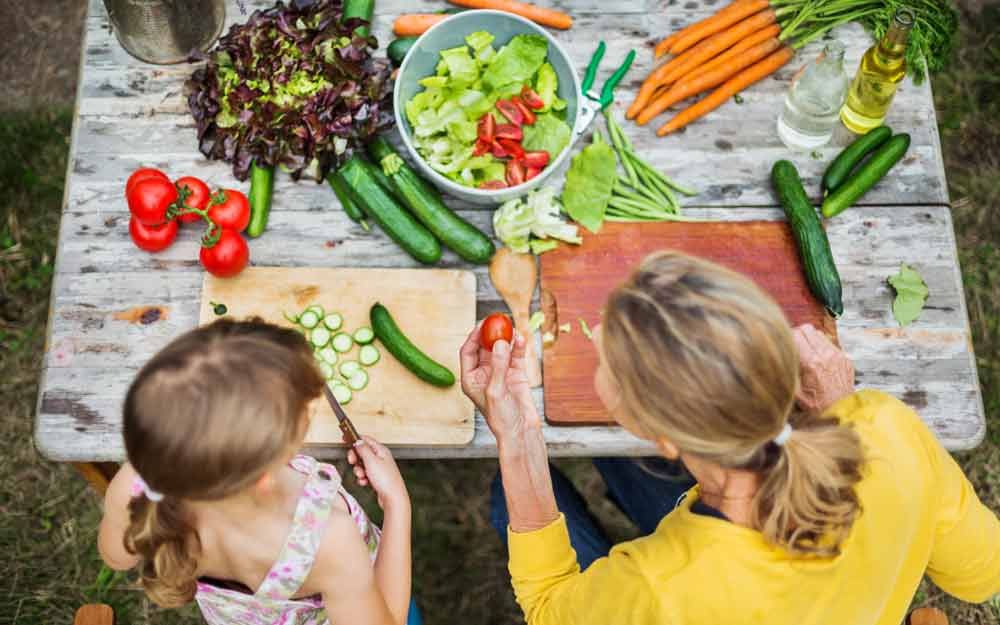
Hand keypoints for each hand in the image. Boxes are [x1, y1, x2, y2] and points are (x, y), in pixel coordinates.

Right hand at [347, 436, 408, 510]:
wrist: (393, 497)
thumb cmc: (386, 480)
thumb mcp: (371, 461)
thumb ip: (363, 449)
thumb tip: (357, 441)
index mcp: (381, 450)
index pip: (366, 439)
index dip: (355, 439)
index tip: (345, 440)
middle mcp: (381, 457)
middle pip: (362, 452)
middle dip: (356, 458)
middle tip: (353, 462)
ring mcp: (379, 468)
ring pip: (362, 465)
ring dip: (359, 471)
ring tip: (363, 476)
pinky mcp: (377, 477)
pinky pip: (365, 475)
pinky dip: (363, 478)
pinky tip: (365, 482)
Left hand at [460, 325, 538, 440]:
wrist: (521, 431)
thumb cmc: (501, 418)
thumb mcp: (495, 391)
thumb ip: (498, 366)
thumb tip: (500, 343)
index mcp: (471, 378)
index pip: (468, 352)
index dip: (474, 336)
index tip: (483, 324)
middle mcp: (484, 373)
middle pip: (485, 347)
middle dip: (492, 333)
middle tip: (498, 320)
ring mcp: (501, 373)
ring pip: (502, 349)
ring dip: (507, 339)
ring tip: (512, 328)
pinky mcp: (516, 374)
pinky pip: (516, 356)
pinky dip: (518, 347)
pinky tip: (521, 339)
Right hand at [793, 324, 854, 413]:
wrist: (842, 411)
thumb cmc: (818, 405)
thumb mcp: (795, 393)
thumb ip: (787, 373)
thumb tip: (776, 361)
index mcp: (811, 363)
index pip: (796, 335)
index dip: (787, 337)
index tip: (785, 344)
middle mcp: (825, 356)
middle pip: (807, 329)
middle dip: (798, 334)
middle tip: (794, 345)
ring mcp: (837, 355)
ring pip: (819, 334)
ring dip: (810, 339)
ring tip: (806, 352)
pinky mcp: (845, 358)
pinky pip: (830, 343)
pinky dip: (822, 347)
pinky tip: (818, 359)